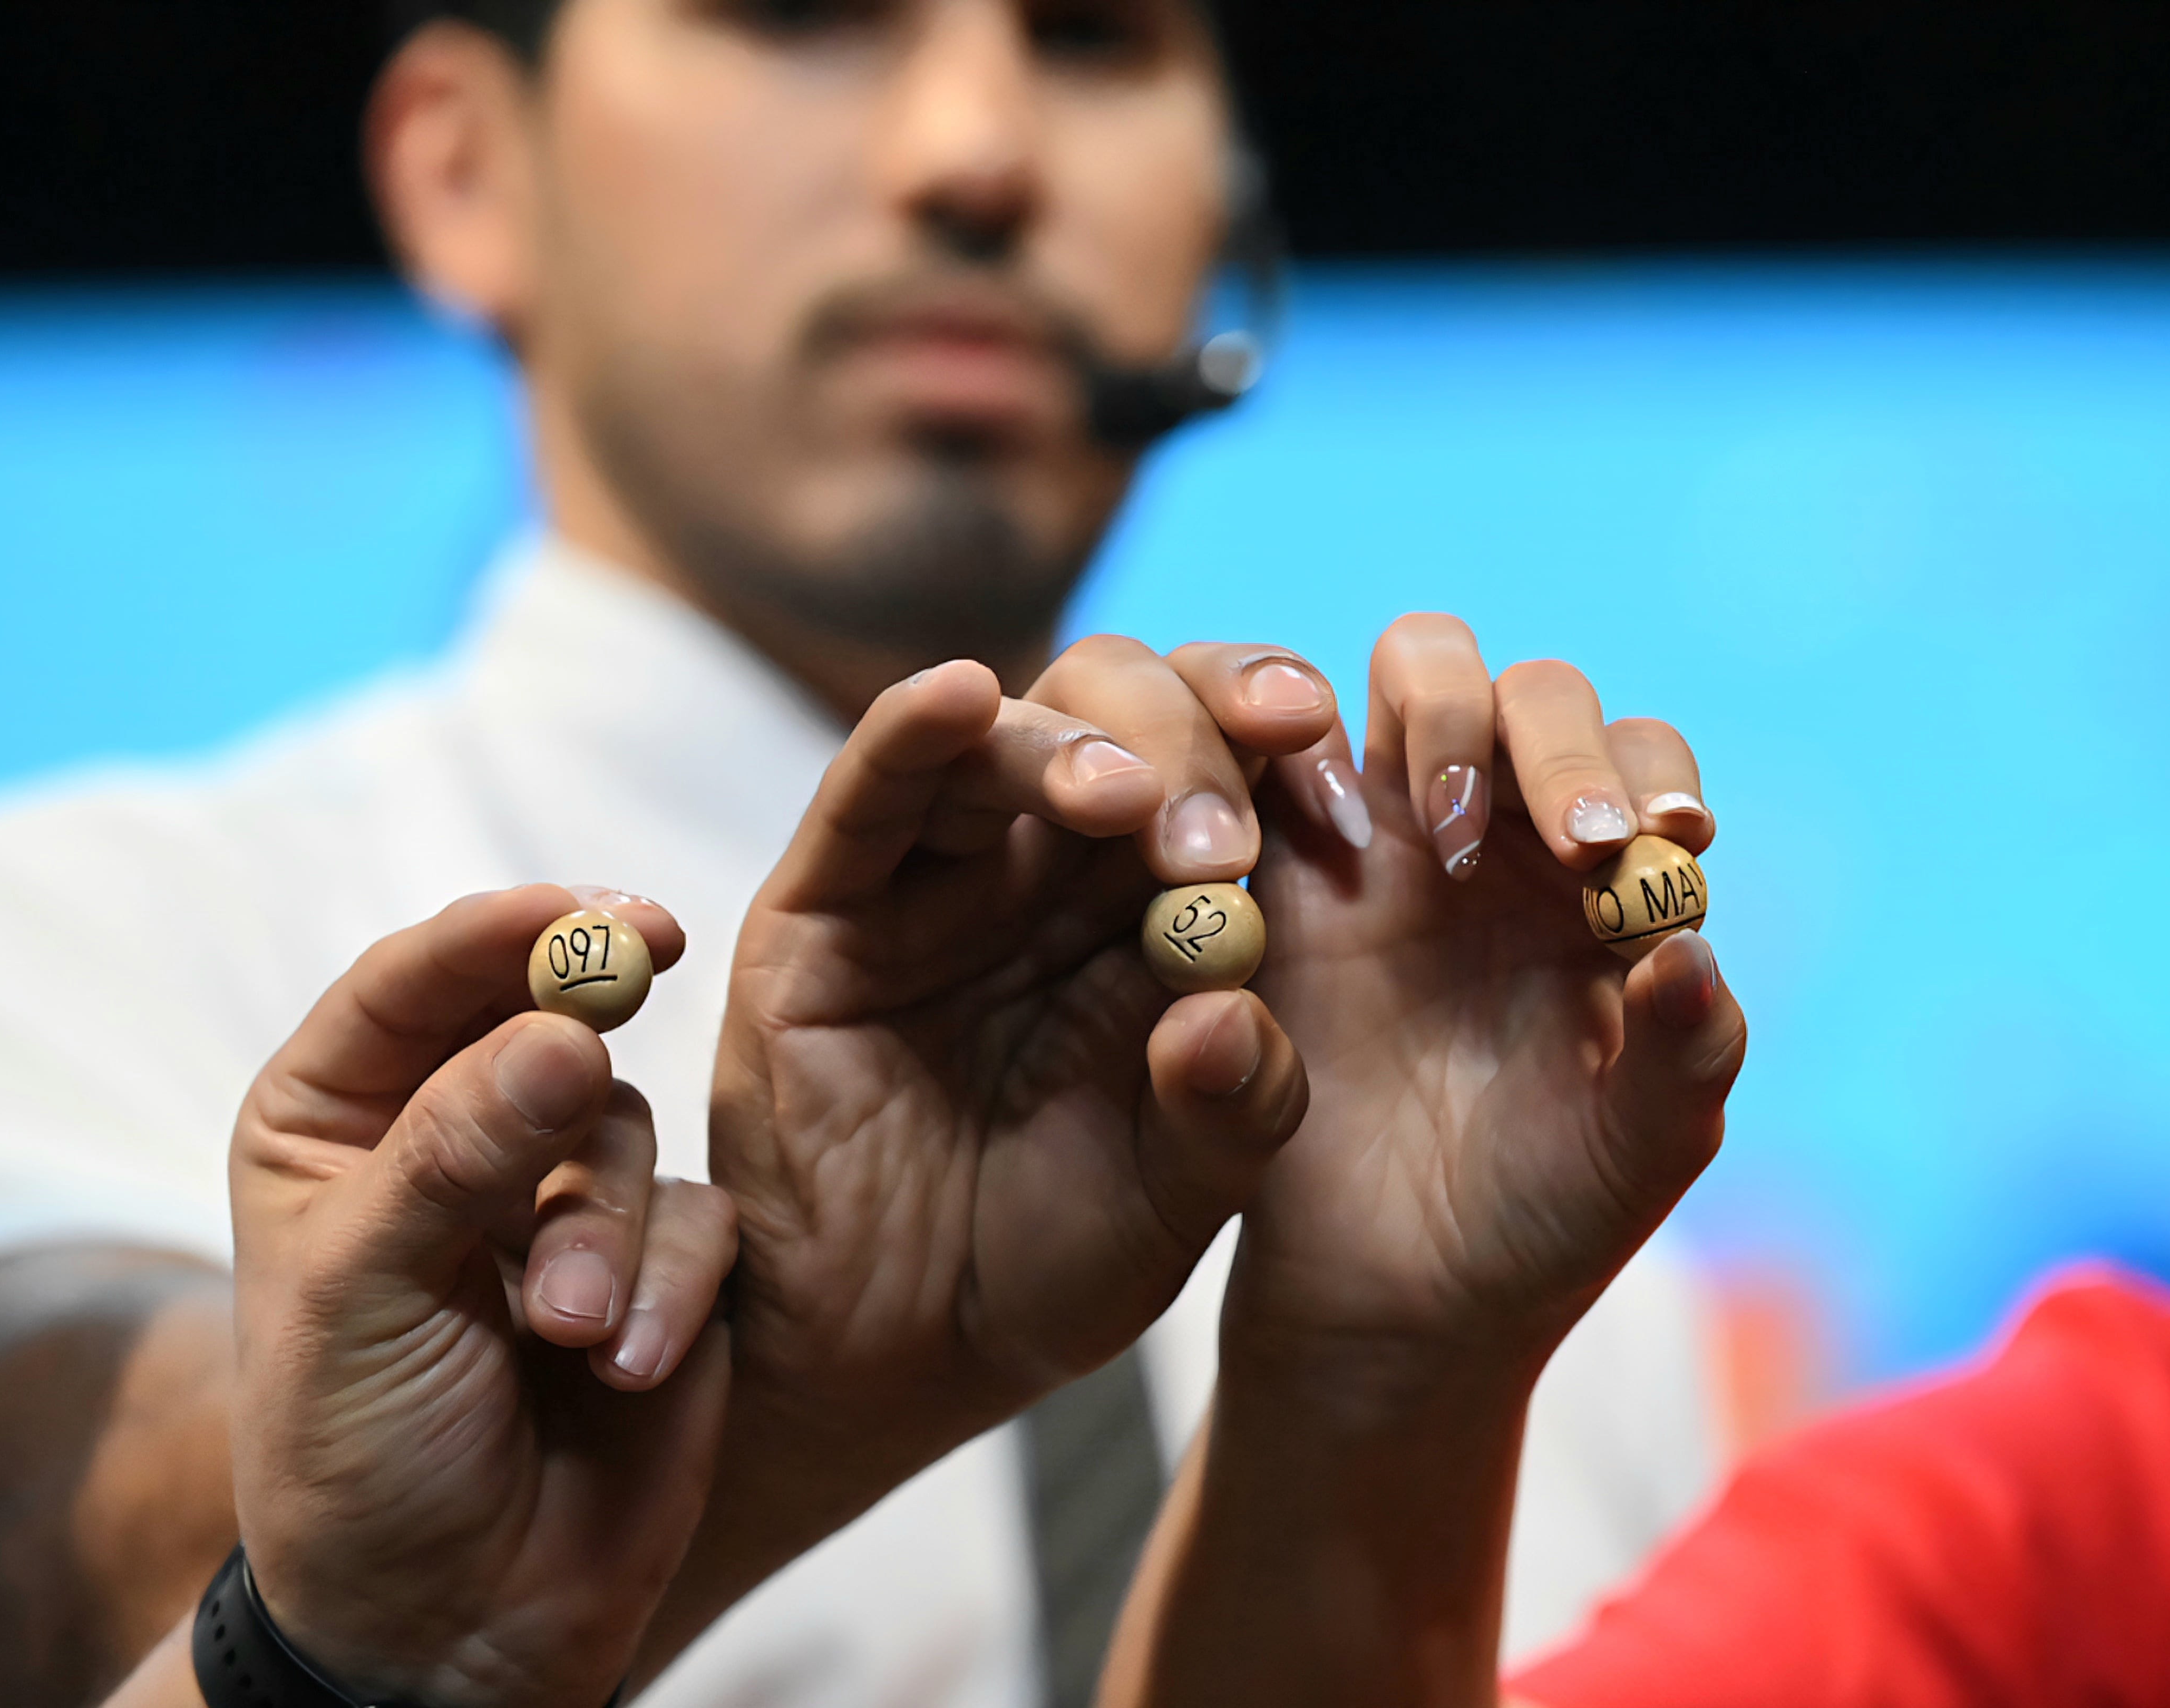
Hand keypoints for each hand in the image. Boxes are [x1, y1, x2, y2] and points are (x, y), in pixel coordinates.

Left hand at [228, 885, 737, 1707]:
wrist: (446, 1627)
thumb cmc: (358, 1457)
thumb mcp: (366, 1293)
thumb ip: (459, 1150)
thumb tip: (568, 1028)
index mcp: (340, 1123)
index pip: (416, 983)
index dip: (502, 930)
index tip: (591, 912)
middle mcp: (454, 1143)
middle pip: (540, 1022)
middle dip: (579, 1035)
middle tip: (644, 961)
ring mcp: (561, 1205)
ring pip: (624, 1127)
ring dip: (605, 1226)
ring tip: (571, 1331)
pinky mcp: (657, 1270)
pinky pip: (695, 1224)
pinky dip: (667, 1287)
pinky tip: (625, 1365)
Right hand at [710, 641, 1327, 1517]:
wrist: (890, 1355)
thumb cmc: (1044, 1265)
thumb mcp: (1176, 1197)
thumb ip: (1237, 1106)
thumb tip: (1236, 1000)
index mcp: (1157, 910)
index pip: (1234, 768)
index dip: (1286, 752)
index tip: (1345, 791)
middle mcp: (1050, 867)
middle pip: (1129, 715)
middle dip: (1194, 741)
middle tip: (1227, 837)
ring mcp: (936, 878)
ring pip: (1007, 732)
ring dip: (1074, 742)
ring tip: (1124, 800)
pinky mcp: (824, 904)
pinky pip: (867, 789)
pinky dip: (912, 729)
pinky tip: (964, 697)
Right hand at [1240, 616, 1748, 1369]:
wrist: (1388, 1306)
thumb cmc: (1536, 1224)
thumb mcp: (1643, 1151)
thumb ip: (1690, 1049)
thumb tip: (1693, 938)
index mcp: (1602, 887)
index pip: (1639, 762)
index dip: (1646, 774)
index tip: (1652, 846)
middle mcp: (1501, 841)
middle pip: (1528, 696)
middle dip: (1554, 740)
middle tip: (1567, 846)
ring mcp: (1387, 842)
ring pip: (1416, 682)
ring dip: (1444, 717)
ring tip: (1447, 843)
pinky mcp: (1284, 869)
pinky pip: (1288, 758)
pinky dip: (1313, 753)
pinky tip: (1341, 848)